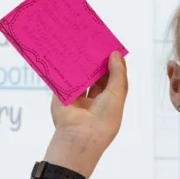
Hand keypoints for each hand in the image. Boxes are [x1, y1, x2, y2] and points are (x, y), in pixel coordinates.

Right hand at [45, 52, 126, 175]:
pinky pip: (63, 79)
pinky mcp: (62, 97)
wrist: (79, 137)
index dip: (113, 64)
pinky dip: (64, 67)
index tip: (111, 47)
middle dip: (96, 61)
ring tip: (82, 43)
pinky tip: (67, 51)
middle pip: (95, 76)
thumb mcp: (116, 94)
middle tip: (95, 42)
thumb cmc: (103, 119)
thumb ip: (117, 73)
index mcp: (109, 102)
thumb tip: (115, 54)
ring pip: (79, 76)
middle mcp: (93, 100)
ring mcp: (77, 99)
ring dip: (80, 62)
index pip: (112, 79)